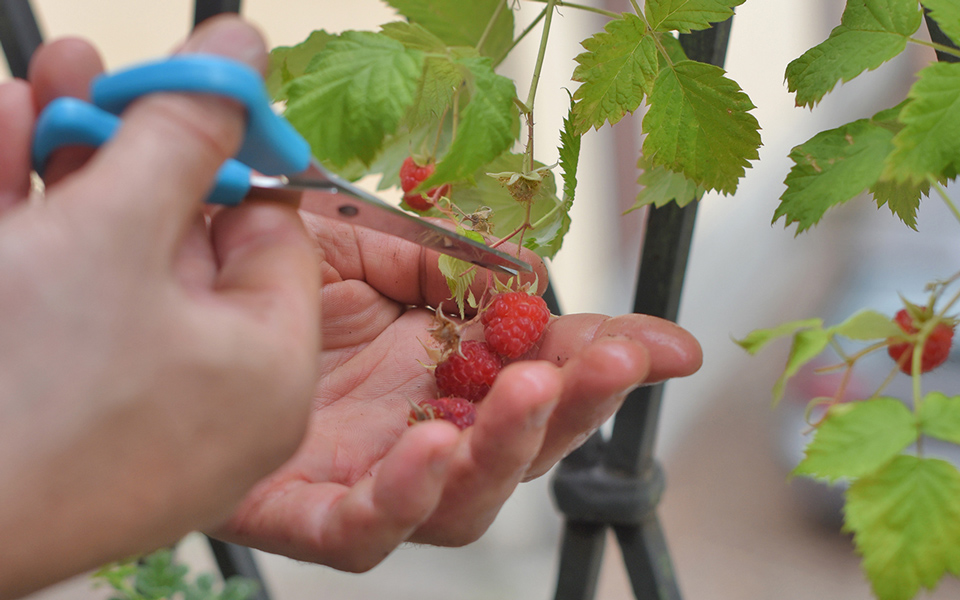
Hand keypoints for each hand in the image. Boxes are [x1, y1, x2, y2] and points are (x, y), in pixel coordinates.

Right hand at [0, 17, 318, 597]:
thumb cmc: (26, 388)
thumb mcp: (112, 231)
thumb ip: (181, 134)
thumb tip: (243, 49)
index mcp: (267, 373)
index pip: (271, 235)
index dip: (226, 157)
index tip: (184, 94)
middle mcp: (214, 404)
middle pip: (181, 245)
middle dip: (128, 151)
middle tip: (92, 77)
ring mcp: (134, 419)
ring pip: (110, 270)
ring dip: (68, 176)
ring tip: (37, 91)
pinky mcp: (60, 423)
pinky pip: (61, 312)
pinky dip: (31, 233)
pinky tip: (2, 145)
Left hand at [211, 212, 701, 569]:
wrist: (167, 276)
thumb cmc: (271, 261)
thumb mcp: (375, 239)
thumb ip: (453, 261)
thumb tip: (537, 284)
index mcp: (443, 366)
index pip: (543, 374)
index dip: (606, 363)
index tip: (665, 345)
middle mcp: (416, 426)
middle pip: (519, 451)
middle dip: (574, 409)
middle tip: (605, 364)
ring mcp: (365, 473)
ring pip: (459, 504)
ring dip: (505, 453)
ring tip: (525, 394)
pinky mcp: (299, 509)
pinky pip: (360, 529)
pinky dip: (404, 498)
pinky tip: (431, 446)